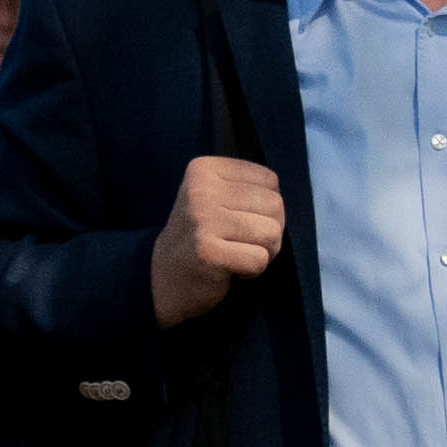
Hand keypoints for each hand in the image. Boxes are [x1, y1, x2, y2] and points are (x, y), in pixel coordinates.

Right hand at [150, 157, 284, 327]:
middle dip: (269, 231)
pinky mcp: (207, 252)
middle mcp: (201, 189)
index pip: (270, 180)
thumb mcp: (213, 198)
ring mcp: (202, 220)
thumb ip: (246, 189)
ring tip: (237, 255)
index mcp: (204, 169)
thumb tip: (286, 199)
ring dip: (263, 252)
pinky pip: (259, 259)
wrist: (161, 278)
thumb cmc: (199, 238)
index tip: (239, 221)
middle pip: (275, 205)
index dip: (265, 207)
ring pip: (271, 232)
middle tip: (242, 243)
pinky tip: (231, 270)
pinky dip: (253, 271)